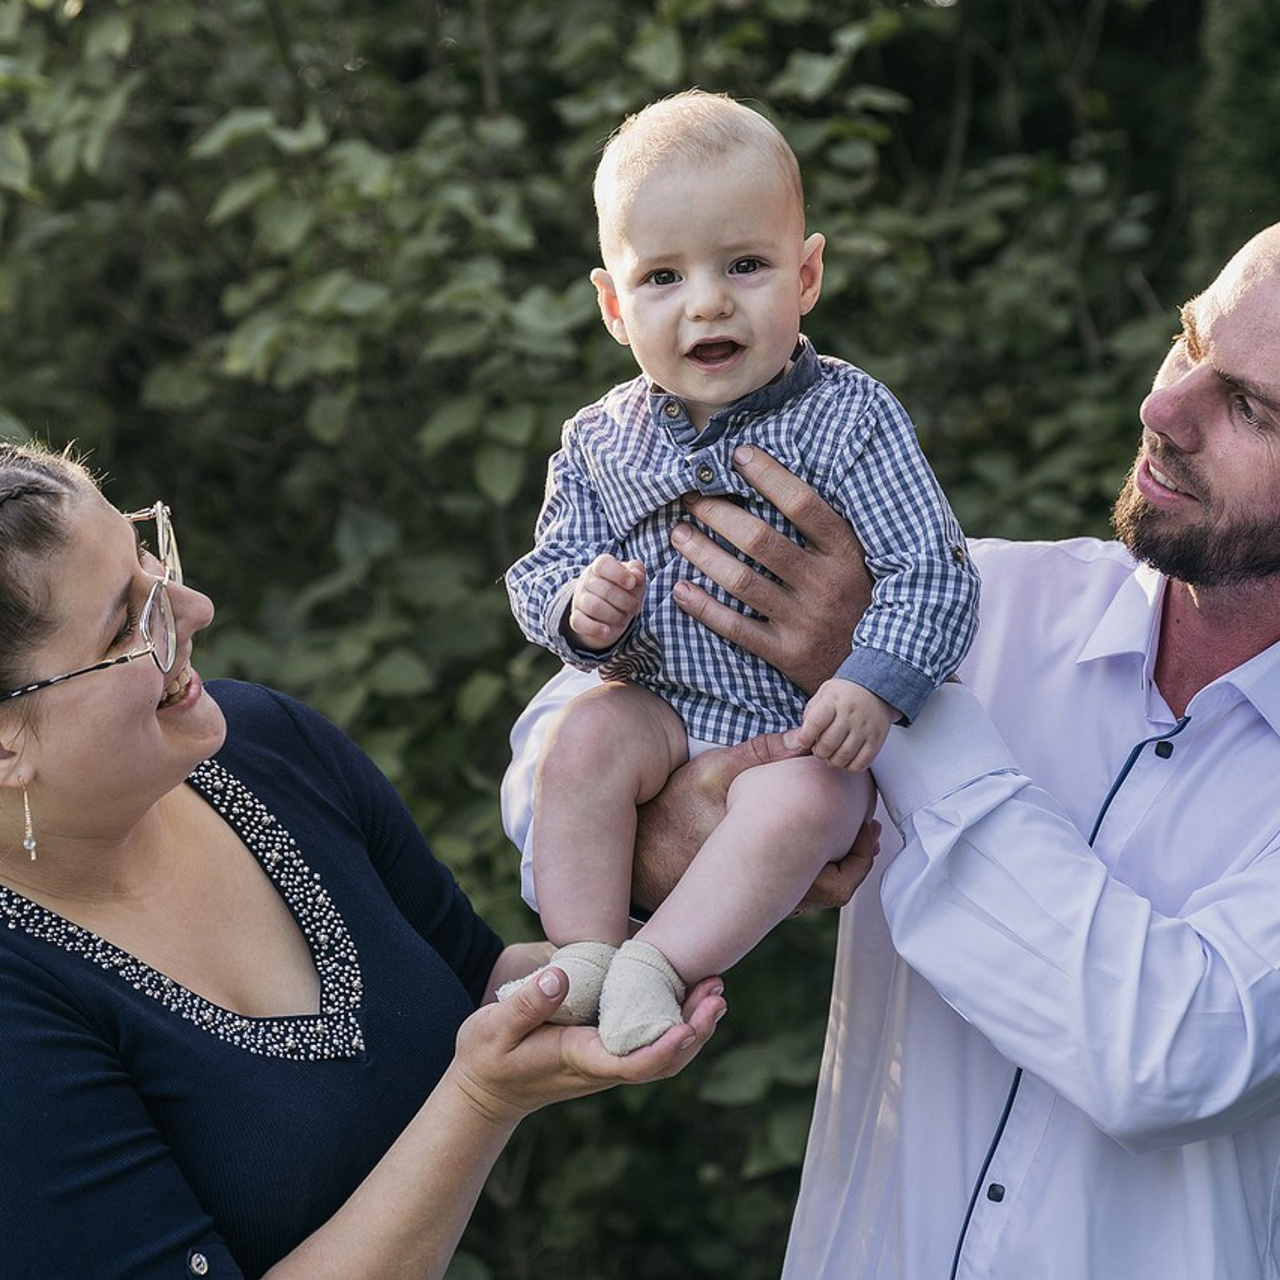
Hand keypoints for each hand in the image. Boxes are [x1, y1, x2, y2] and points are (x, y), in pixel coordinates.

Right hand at [450, 967, 726, 1126]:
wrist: (486, 1089)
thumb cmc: (487, 1057)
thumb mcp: (493, 1028)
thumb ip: (526, 1004)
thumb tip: (561, 975)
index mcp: (581, 1060)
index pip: (634, 1065)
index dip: (665, 1048)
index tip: (688, 1026)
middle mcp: (603, 1065)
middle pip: (664, 1060)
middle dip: (696, 1029)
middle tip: (718, 992)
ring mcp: (608, 1059)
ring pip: (664, 1051)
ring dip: (693, 1023)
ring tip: (716, 988)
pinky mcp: (608, 1048)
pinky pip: (652, 1039)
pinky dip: (676, 1018)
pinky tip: (688, 992)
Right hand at [566, 554, 645, 650]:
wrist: (608, 612)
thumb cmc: (623, 591)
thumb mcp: (634, 579)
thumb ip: (637, 571)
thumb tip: (636, 573)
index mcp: (600, 567)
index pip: (604, 565)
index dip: (620, 574)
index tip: (632, 584)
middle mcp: (586, 581)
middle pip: (605, 590)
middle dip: (626, 601)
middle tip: (634, 607)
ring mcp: (579, 599)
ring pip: (594, 607)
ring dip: (615, 616)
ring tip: (624, 618)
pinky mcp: (576, 618)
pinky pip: (580, 623)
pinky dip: (595, 628)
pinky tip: (607, 631)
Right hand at [632, 731, 879, 915]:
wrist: (637, 850)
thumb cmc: (673, 808)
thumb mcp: (716, 770)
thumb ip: (762, 752)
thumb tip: (804, 737)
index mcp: (768, 857)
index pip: (835, 872)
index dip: (860, 851)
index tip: (869, 825)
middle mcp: (765, 889)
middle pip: (833, 891)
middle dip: (856, 864)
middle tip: (868, 837)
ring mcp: (754, 902)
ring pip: (814, 899)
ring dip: (835, 872)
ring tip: (848, 844)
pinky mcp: (744, 904)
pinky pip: (791, 899)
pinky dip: (810, 877)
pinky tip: (807, 851)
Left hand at [670, 445, 870, 693]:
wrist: (877, 674)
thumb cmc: (859, 605)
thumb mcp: (860, 564)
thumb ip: (829, 531)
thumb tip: (782, 481)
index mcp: (847, 554)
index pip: (803, 504)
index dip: (769, 476)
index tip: (738, 455)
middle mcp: (825, 584)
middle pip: (761, 540)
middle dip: (719, 513)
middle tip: (690, 496)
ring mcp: (805, 620)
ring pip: (742, 581)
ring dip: (703, 554)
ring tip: (679, 534)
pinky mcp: (788, 652)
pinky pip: (737, 628)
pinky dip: (704, 608)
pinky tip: (680, 589)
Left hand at [785, 678, 894, 771]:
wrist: (875, 689)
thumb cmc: (843, 695)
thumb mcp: (822, 696)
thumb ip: (809, 717)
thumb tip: (795, 742)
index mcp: (833, 701)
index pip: (815, 723)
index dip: (805, 738)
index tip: (804, 741)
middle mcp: (850, 714)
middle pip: (827, 744)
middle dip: (818, 751)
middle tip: (819, 747)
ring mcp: (865, 728)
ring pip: (843, 757)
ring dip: (832, 760)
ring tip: (832, 753)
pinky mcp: (876, 739)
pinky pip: (860, 763)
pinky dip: (849, 766)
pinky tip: (846, 758)